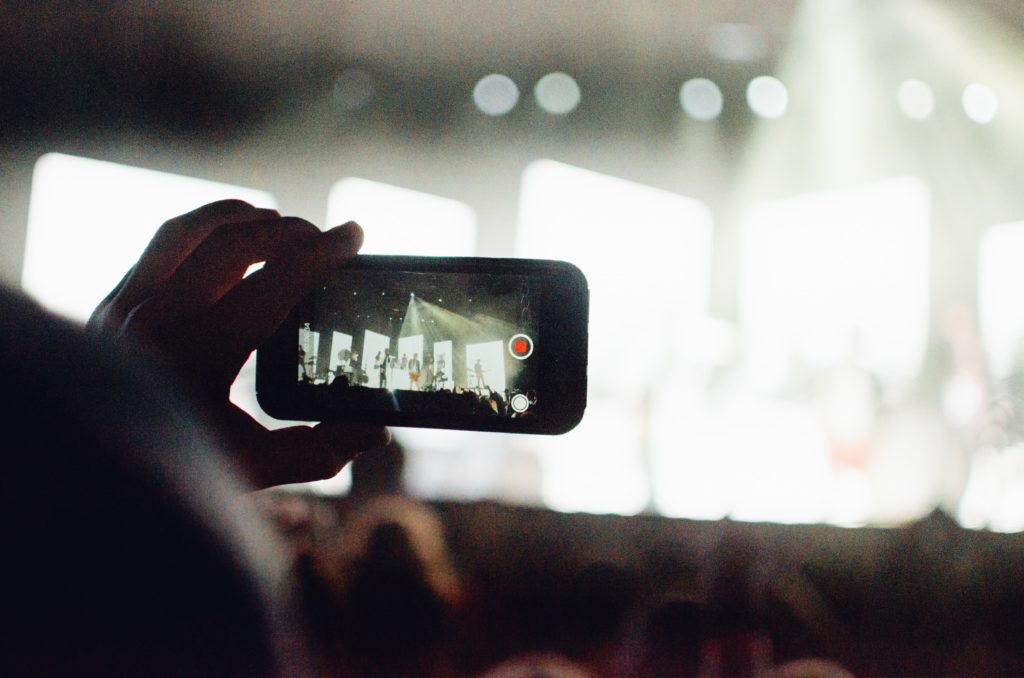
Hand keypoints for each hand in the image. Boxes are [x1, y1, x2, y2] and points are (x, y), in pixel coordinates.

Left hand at [88, 199, 389, 488]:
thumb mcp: (252, 469)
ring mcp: (124, 306)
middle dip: (288, 232)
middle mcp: (152, 325)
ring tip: (281, 224)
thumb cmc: (179, 467)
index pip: (267, 290)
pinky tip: (235, 235)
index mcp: (193, 362)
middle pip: (231, 247)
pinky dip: (206, 227)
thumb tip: (376, 430)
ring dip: (242, 218)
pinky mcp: (112, 299)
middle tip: (324, 237)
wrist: (94, 472)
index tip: (352, 234)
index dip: (317, 257)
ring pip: (190, 230)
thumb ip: (317, 451)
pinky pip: (164, 241)